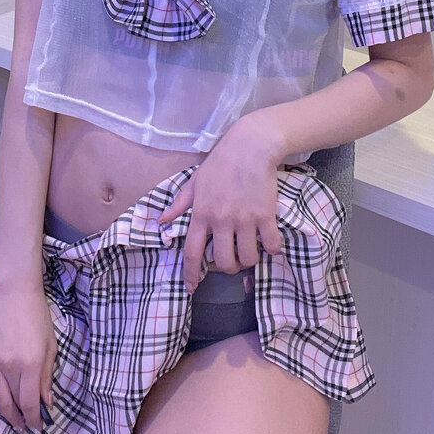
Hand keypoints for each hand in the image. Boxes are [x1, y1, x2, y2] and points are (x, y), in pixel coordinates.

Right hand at [0, 289, 56, 431]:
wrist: (15, 295)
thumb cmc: (38, 318)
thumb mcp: (51, 346)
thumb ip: (47, 376)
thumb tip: (47, 403)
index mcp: (30, 364)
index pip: (31, 402)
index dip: (36, 418)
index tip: (40, 425)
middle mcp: (9, 367)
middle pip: (14, 404)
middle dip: (22, 419)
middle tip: (28, 427)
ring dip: (7, 415)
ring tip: (15, 423)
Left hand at [158, 117, 283, 292]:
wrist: (251, 146)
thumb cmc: (221, 163)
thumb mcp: (195, 182)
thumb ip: (179, 204)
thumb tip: (162, 221)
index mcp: (201, 213)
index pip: (192, 252)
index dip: (191, 274)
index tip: (192, 287)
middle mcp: (221, 220)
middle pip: (224, 262)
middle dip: (229, 268)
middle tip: (233, 260)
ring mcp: (244, 219)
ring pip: (248, 258)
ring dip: (250, 260)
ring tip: (250, 249)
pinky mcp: (265, 215)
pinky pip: (271, 245)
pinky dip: (271, 248)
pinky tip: (269, 240)